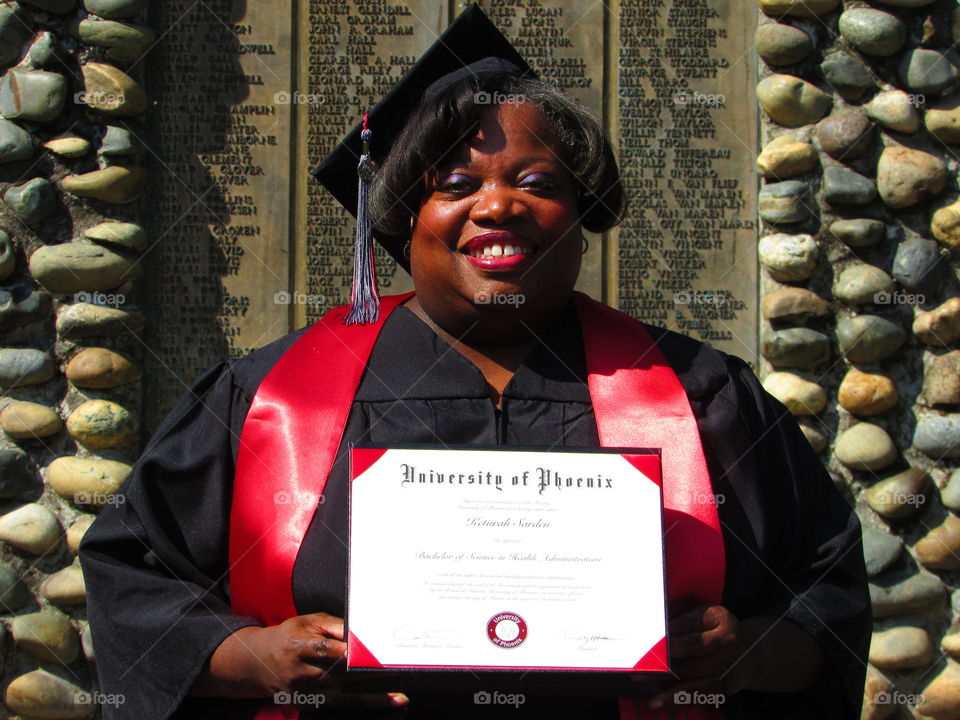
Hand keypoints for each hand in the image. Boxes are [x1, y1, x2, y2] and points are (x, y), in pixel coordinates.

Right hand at [192, 612, 407, 708]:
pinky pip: (339, 704)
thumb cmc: (290, 636)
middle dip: (369, 674)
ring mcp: (305, 692)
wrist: (259, 662)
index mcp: (299, 647)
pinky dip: (362, 703)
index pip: (328, 650)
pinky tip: (383, 703)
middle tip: (399, 672)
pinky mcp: (310, 703)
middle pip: (341, 675)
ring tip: (399, 698)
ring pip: (344, 695)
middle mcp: (301, 673)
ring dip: (373, 697)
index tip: (374, 652)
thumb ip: (333, 626)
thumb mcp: (308, 622)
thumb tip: (359, 631)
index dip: (351, 652)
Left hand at [647, 604, 754, 710]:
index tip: (646, 635)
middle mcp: (728, 640)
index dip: (666, 630)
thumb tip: (651, 622)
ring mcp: (728, 664)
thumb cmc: (716, 630)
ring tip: (640, 676)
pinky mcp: (724, 685)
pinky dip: (676, 697)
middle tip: (640, 655)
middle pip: (691, 646)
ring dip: (664, 675)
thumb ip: (681, 615)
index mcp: (720, 617)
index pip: (688, 623)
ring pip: (692, 671)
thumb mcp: (704, 615)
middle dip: (664, 652)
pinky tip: (658, 700)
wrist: (749, 653)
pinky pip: (697, 692)